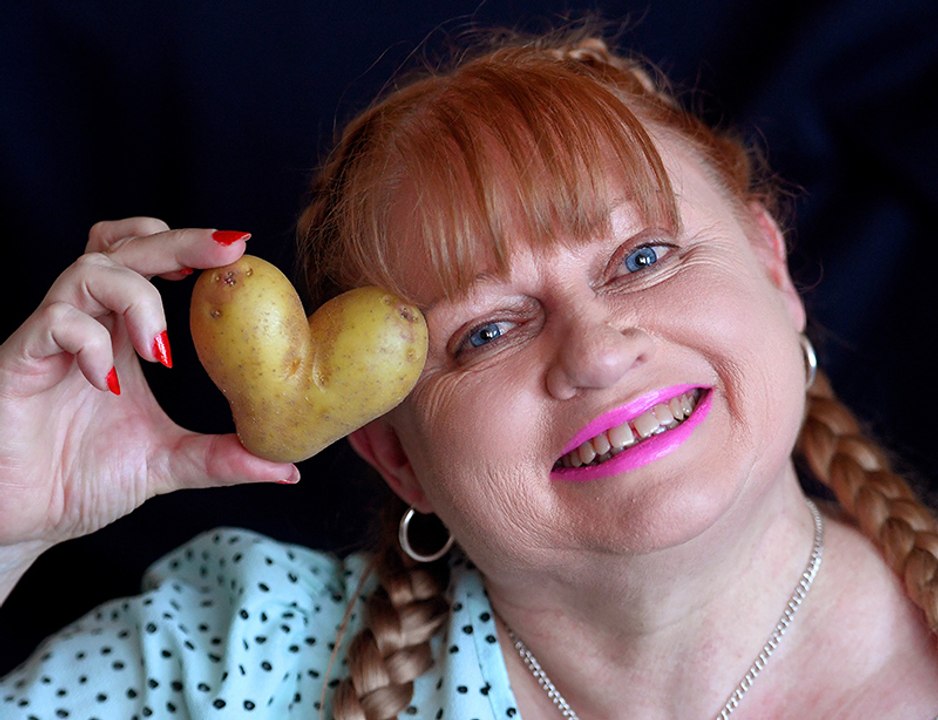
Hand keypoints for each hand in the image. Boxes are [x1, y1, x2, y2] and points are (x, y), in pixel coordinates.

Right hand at [0, 218, 298, 556]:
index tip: (239, 252)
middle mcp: (87, 326)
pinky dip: (88, 341)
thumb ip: (222, 459)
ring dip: (135, 295)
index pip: (150, 264)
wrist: (19, 520)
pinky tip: (106, 382)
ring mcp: (49, 341)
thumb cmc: (79, 480)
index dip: (189, 248)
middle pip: (124, 248)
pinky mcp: (17, 362)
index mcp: (121, 337)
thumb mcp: (166, 463)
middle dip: (177, 241)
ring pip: (87, 270)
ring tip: (160, 349)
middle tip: (225, 250)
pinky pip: (53, 323)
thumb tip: (287, 468)